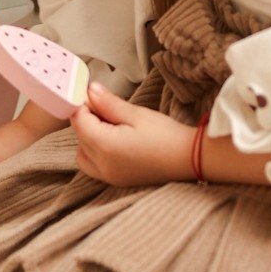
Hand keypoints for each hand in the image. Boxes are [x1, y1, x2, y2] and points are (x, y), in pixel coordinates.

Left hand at [70, 83, 195, 185]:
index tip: (95, 96)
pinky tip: (112, 140)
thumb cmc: (167, 136)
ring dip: (88, 137)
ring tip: (111, 125)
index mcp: (105, 146)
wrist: (192, 159)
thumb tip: (90, 90)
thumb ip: (108, 103)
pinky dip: (94, 152)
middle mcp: (102, 165)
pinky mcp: (116, 180)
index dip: (83, 105)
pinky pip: (92, 165)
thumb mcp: (136, 113)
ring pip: (82, 153)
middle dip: (87, 119)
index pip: (78, 121)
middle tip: (107, 108)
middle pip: (79, 136)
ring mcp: (108, 176)